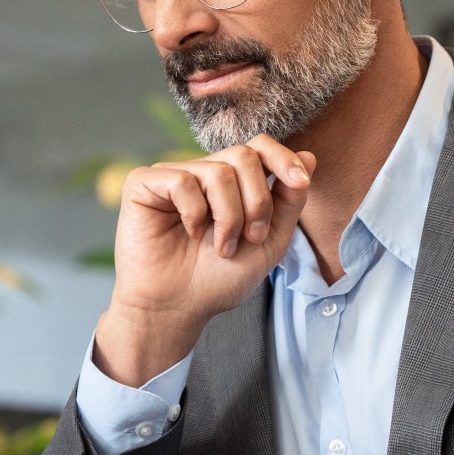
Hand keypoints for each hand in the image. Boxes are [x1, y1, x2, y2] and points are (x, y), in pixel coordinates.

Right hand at [95, 136, 314, 384]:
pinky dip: (194, 213)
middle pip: (244, 155)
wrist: (178, 307)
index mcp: (233, 183)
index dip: (283, 157)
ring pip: (218, 172)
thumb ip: (289, 199)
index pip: (260, 147)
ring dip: (229, 217)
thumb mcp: (269, 240)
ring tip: (222, 247)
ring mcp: (173, 175)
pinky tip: (190, 233)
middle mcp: (203, 172)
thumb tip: (310, 155)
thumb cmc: (219, 279)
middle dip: (257, 201)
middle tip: (252, 237)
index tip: (299, 181)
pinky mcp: (144, 183)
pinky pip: (182, 181)